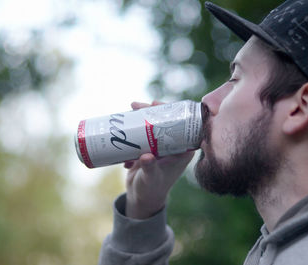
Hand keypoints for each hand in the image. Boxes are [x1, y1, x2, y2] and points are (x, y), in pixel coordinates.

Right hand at [124, 101, 194, 218]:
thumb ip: (150, 168)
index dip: (170, 111)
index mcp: (182, 151)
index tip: (155, 104)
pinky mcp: (149, 149)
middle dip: (150, 111)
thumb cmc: (151, 190)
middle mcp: (173, 146)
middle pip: (164, 121)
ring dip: (140, 118)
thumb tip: (146, 156)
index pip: (181, 125)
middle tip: (135, 105)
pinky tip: (125, 130)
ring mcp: (160, 147)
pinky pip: (142, 134)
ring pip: (152, 126)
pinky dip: (133, 130)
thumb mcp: (151, 178)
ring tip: (129, 110)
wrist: (142, 198)